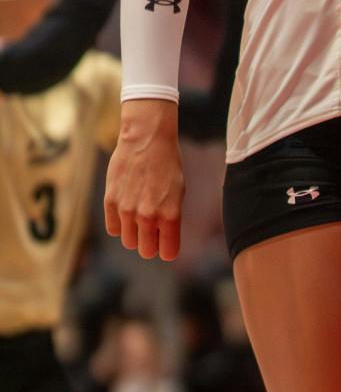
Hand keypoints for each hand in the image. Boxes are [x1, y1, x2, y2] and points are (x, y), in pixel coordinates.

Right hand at [105, 100, 184, 260]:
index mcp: (170, 214)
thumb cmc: (167, 164)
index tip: (166, 241)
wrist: (147, 139)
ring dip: (134, 233)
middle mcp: (148, 216)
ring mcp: (127, 210)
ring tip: (139, 214)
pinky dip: (119, 223)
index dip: (167, 247)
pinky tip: (126, 208)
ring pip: (129, 242)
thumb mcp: (178, 191)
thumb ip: (170, 218)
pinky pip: (113, 229)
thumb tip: (164, 239)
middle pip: (146, 251)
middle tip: (152, 229)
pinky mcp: (110, 202)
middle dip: (150, 243)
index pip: (168, 252)